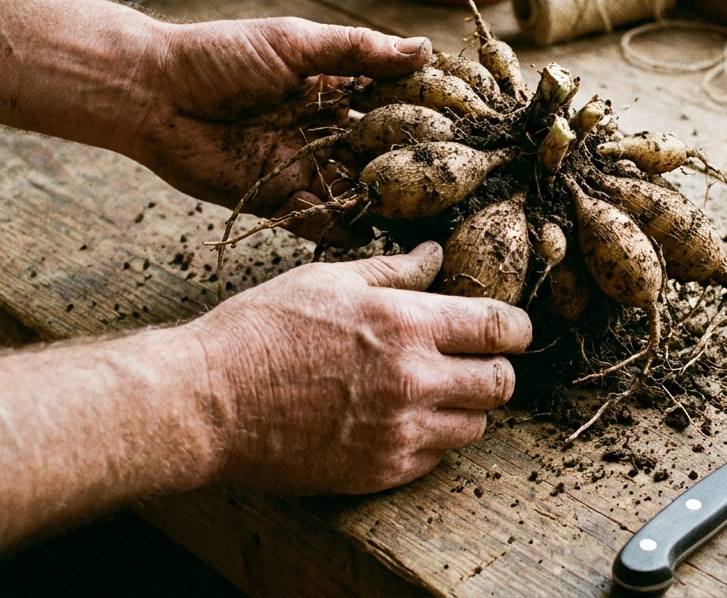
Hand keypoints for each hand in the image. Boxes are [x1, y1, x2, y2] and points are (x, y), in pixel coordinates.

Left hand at [131, 17, 431, 240]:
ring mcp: (302, 168)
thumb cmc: (219, 56)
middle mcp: (323, 132)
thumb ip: (358, 52)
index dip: (425, 119)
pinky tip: (375, 239)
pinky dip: (343, 230)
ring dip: (385, 204)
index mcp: (331, 90)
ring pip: (355, 192)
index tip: (467, 131)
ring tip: (427, 219)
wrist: (151, 94)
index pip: (391, 107)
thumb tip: (424, 49)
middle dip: (413, 170)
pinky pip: (317, 222)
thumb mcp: (294, 44)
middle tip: (458, 186)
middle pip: (380, 156)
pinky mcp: (275, 201)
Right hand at [185, 242, 531, 493]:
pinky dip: (430, 440)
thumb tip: (435, 254)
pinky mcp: (379, 472)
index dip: (517, 328)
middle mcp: (412, 381)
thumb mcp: (327, 279)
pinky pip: (435, 459)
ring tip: (433, 390)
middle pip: (500, 383)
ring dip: (465, 407)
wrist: (209, 401)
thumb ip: (393, 271)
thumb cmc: (261, 330)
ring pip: (475, 426)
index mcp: (405, 325)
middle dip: (496, 368)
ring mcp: (399, 433)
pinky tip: (399, 419)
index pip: (499, 328)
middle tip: (474, 360)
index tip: (513, 330)